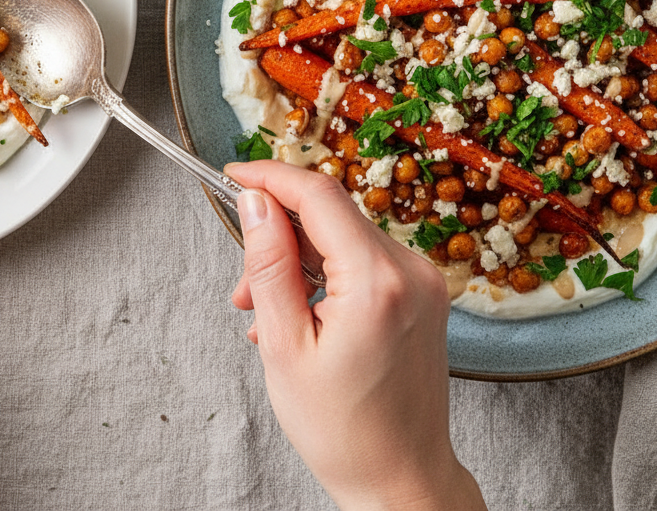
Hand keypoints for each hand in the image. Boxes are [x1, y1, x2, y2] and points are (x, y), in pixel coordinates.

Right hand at [227, 160, 484, 510]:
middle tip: (242, 287)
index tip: (232, 176)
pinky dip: (325, 277)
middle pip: (330, 215)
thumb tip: (256, 203)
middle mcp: (411, 271)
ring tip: (265, 314)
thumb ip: (269, 265)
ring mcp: (423, 283)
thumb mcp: (285, 346)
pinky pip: (363, 262)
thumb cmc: (345, 430)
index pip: (319, 194)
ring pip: (343, 238)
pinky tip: (299, 317)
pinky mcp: (423, 296)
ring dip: (298, 261)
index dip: (269, 176)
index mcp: (378, 281)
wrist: (401, 480)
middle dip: (277, 236)